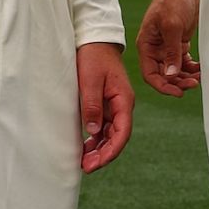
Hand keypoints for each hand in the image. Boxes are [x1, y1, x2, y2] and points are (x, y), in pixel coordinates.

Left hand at [77, 43, 133, 173]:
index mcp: (124, 100)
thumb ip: (92, 105)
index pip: (122, 132)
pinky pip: (103, 127)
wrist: (94, 41)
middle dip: (103, 155)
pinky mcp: (105, 105)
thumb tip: (93, 131)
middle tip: (86, 167)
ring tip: (83, 162)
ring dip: (99, 150)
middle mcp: (122, 106)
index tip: (97, 163)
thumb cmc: (93, 57)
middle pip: (117, 137)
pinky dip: (95, 140)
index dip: (111, 151)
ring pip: (110, 135)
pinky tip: (85, 148)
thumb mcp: (90, 80)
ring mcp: (114, 106)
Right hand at [135, 0, 201, 95]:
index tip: (178, 92)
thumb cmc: (173, 1)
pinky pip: (184, 63)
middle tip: (193, 84)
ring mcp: (167, 47)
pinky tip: (201, 70)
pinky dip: (192, 68)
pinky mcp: (179, 44)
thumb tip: (170, 75)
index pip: (150, 74)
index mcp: (146, 45)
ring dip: (186, 77)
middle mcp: (155, 49)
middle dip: (177, 82)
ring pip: (175, 71)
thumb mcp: (171, 26)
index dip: (162, 86)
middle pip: (163, 75)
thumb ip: (171, 52)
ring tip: (199, 78)